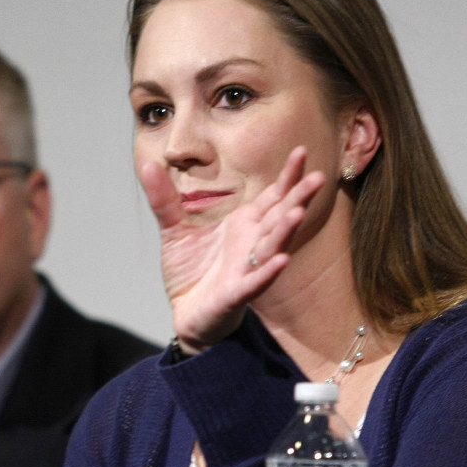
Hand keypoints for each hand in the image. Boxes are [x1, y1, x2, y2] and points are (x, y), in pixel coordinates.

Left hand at [139, 146, 324, 352]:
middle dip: (298, 199)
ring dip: (286, 231)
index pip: (271, 197)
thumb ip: (164, 199)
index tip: (302, 152)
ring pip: (272, 248)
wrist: (185, 314)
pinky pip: (254, 283)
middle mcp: (251, 245)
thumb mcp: (174, 230)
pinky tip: (281, 260)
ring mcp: (246, 270)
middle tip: (318, 177)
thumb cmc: (190, 273)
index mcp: (243, 226)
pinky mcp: (235, 295)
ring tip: (298, 213)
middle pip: (280, 218)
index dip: (287, 177)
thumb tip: (148, 164)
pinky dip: (267, 272)